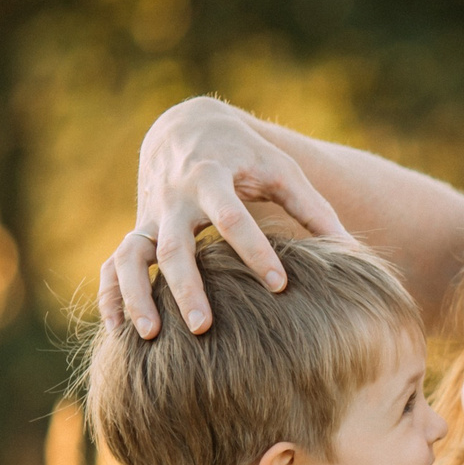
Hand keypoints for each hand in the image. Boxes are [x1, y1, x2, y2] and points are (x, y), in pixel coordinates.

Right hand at [102, 97, 353, 337]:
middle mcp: (174, 200)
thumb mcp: (280, 171)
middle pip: (176, 247)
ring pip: (132, 257)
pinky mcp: (137, 231)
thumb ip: (313, 209)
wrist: (188, 127)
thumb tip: (351, 250)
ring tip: (150, 336)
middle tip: (203, 328)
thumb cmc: (246, 154)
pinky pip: (114, 265)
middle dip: (188, 287)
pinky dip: (112, 295)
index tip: (280, 285)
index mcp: (213, 179)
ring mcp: (149, 217)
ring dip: (138, 296)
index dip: (256, 251)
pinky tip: (119, 332)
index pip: (233, 218)